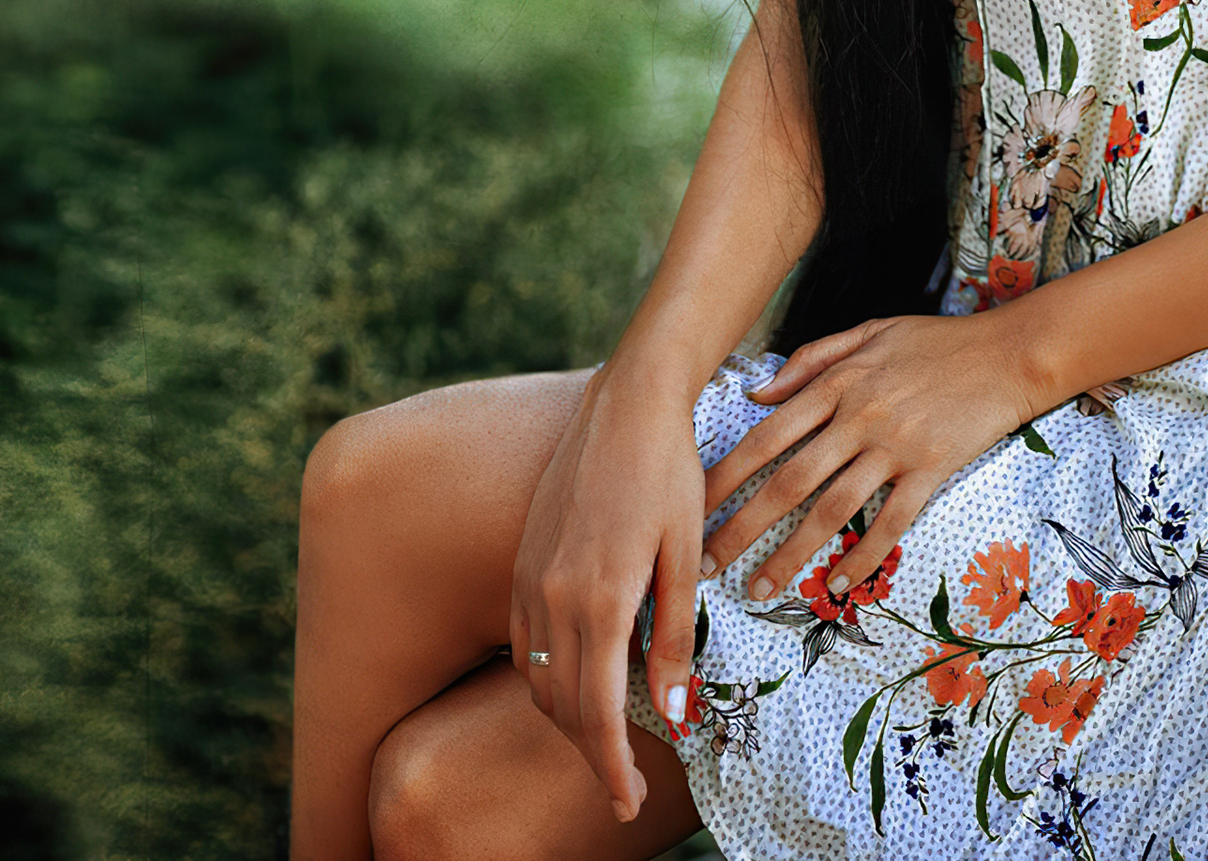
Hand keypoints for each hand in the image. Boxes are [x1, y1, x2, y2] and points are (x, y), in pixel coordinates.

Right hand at [509, 367, 707, 825]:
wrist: (626, 404)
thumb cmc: (669, 474)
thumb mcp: (686, 556)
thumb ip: (675, 639)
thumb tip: (674, 714)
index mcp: (600, 601)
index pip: (595, 713)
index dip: (609, 767)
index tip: (624, 803)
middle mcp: (553, 598)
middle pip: (561, 706)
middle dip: (590, 755)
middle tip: (622, 788)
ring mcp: (530, 580)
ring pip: (536, 679)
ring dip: (565, 719)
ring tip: (604, 740)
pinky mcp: (522, 563)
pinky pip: (522, 643)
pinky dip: (543, 677)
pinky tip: (572, 682)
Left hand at [699, 312, 1052, 603]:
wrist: (1008, 354)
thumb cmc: (936, 342)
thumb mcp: (870, 331)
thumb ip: (812, 360)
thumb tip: (758, 393)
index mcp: (839, 383)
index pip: (767, 436)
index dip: (725, 475)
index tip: (692, 506)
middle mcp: (861, 417)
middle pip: (789, 481)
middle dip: (742, 527)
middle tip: (707, 564)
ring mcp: (897, 447)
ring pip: (832, 509)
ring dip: (791, 554)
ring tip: (760, 589)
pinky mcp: (932, 470)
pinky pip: (891, 522)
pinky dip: (862, 556)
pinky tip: (836, 584)